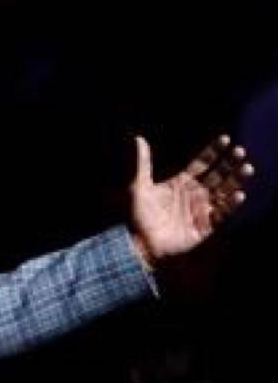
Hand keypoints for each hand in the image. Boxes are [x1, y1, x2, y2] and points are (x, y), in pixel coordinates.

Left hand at [130, 134, 252, 265]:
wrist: (139, 244)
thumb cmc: (136, 216)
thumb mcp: (137, 187)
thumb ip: (141, 163)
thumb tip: (137, 138)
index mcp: (180, 183)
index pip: (202, 163)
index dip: (213, 151)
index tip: (225, 138)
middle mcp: (194, 194)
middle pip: (218, 174)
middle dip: (230, 163)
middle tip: (240, 151)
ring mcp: (201, 210)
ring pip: (225, 191)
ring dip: (236, 180)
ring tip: (247, 168)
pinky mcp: (205, 226)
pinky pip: (223, 213)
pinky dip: (231, 204)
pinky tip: (239, 194)